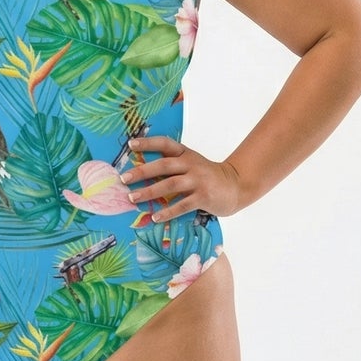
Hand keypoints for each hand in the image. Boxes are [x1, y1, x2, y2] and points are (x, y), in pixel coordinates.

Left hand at [121, 136, 243, 220]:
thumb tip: (142, 171)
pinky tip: (155, 217)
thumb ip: (173, 165)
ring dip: (149, 192)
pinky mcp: (204, 197)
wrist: (236, 186)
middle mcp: (191, 164)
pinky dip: (168, 211)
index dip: (148, 143)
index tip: (131, 145)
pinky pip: (182, 205)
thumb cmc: (207, 177)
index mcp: (186, 154)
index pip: (165, 144)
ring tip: (133, 198)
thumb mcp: (192, 164)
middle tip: (124, 178)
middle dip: (142, 172)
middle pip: (164, 165)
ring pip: (170, 184)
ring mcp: (198, 181)